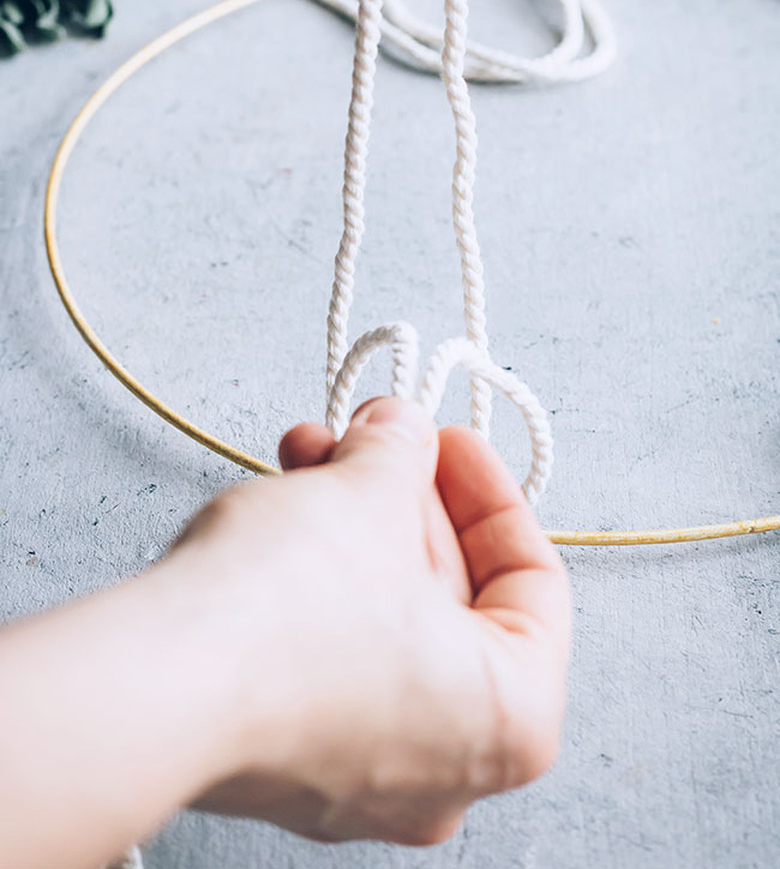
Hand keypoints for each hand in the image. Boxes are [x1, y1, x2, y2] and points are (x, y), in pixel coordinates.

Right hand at [175, 398, 570, 843]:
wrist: (154, 685)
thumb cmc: (286, 616)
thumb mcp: (371, 492)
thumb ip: (403, 450)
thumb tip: (400, 430)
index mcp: (509, 721)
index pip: (534, 582)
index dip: (490, 489)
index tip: (449, 440)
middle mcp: (444, 769)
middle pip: (449, 594)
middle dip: (404, 496)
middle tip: (378, 437)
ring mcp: (360, 772)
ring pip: (382, 615)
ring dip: (351, 520)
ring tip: (314, 451)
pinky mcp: (287, 757)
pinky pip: (328, 649)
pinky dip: (315, 573)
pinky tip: (284, 501)